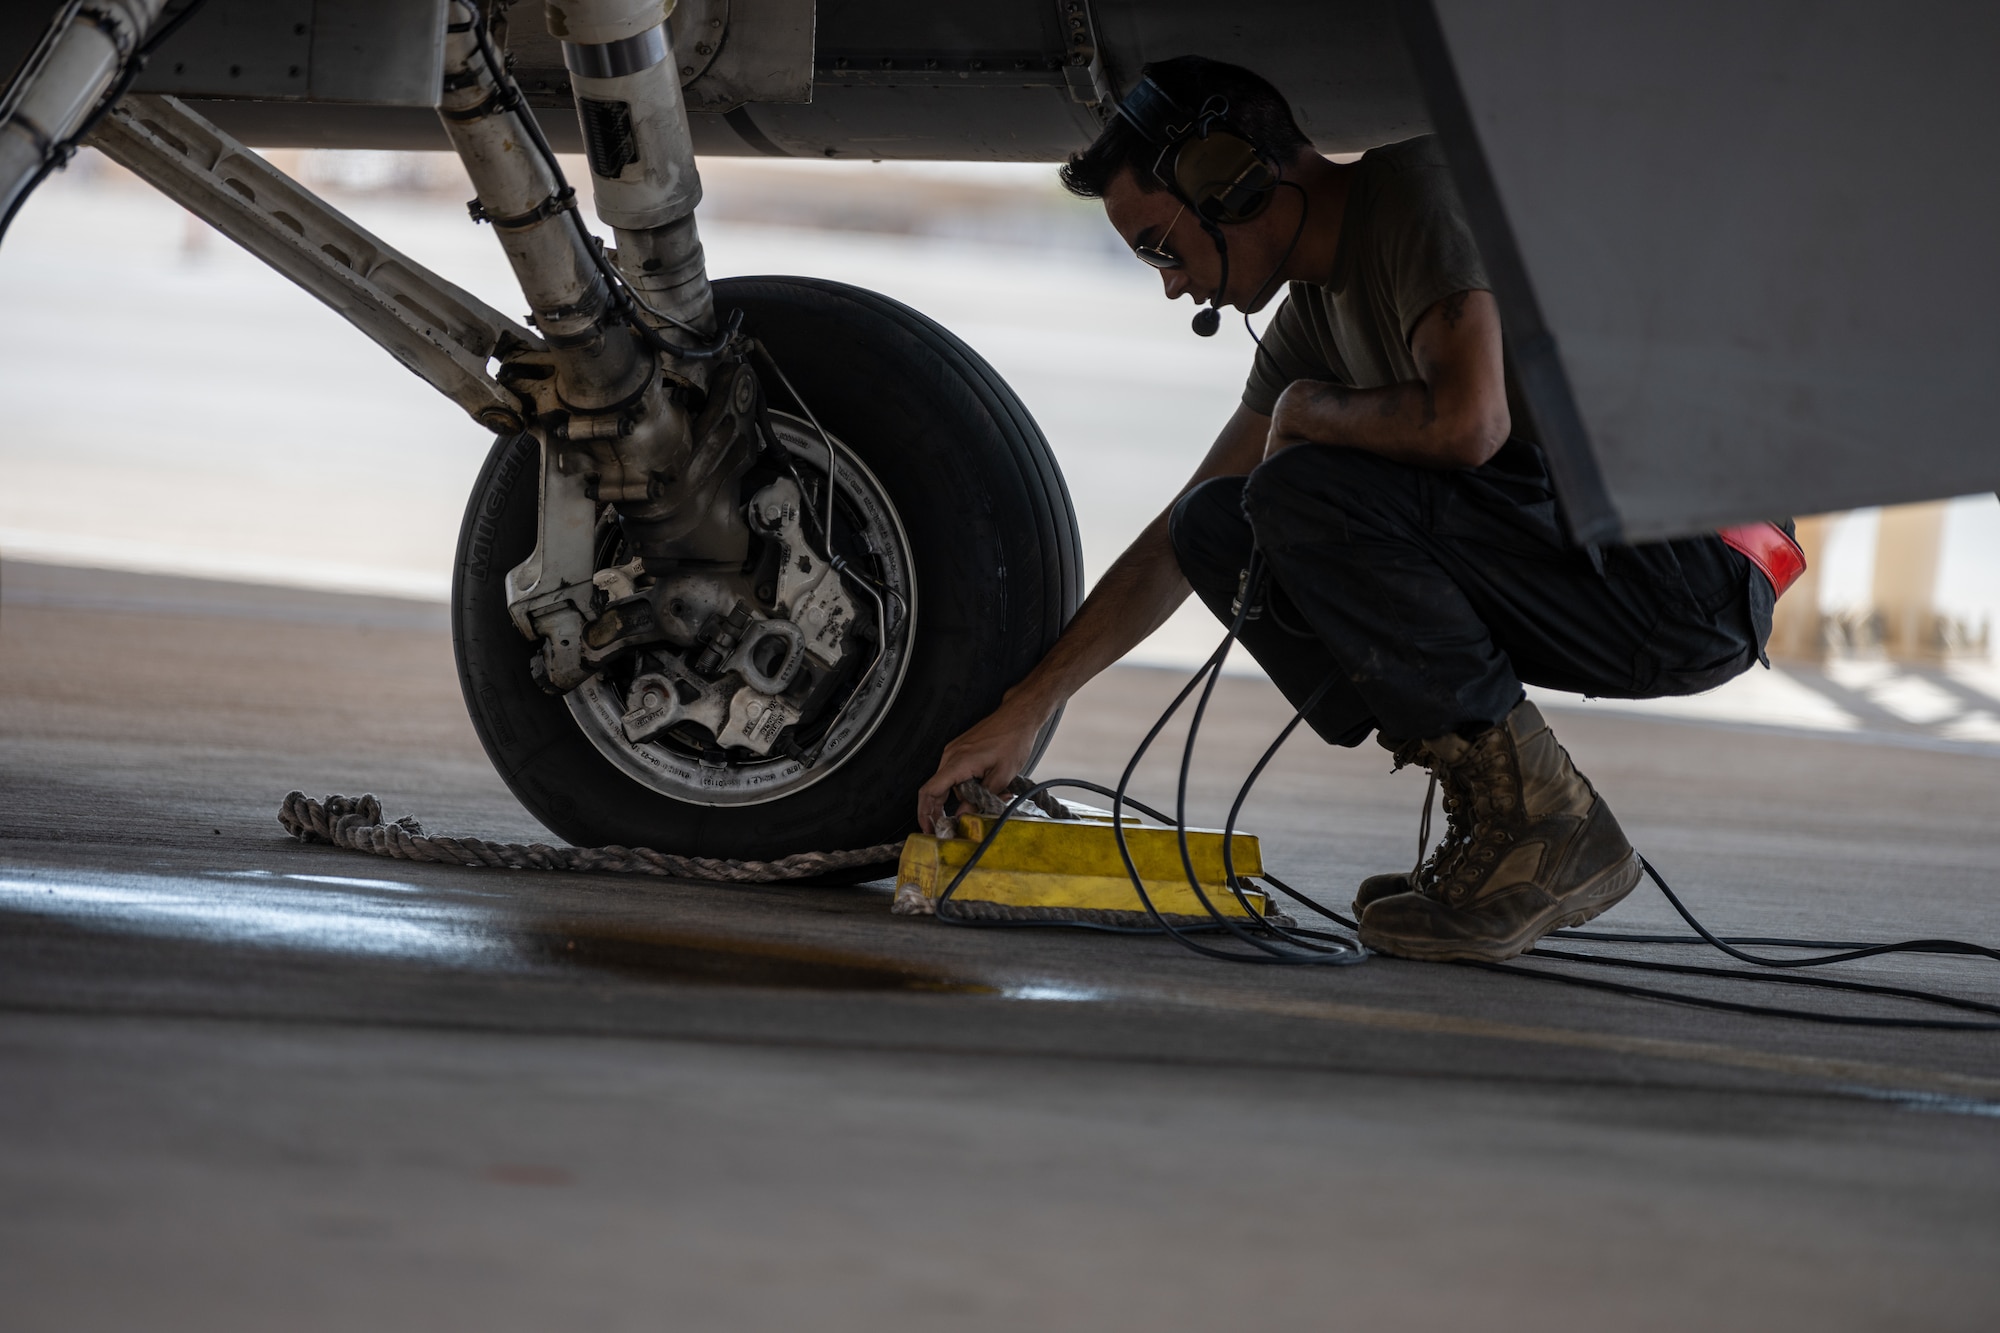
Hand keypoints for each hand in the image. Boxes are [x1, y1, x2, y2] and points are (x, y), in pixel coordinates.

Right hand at [915, 689, 1056, 835]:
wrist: (1018, 715)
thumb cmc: (1013, 740)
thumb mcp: (1002, 775)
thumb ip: (981, 799)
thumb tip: (964, 817)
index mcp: (957, 763)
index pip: (930, 791)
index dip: (925, 812)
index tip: (928, 829)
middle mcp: (950, 756)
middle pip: (937, 790)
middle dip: (943, 810)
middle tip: (952, 827)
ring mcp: (954, 752)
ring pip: (951, 784)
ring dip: (964, 797)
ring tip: (990, 799)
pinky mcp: (961, 751)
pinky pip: (957, 774)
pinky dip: (967, 786)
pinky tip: (984, 788)